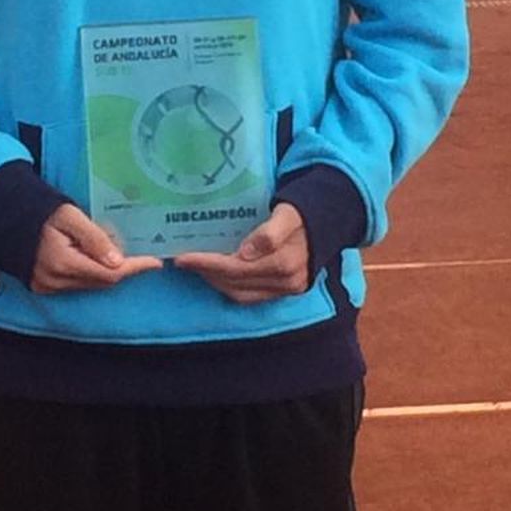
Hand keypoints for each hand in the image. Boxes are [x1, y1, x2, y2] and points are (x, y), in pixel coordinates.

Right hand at [31, 204, 162, 293]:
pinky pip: (77, 285)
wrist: (7, 219)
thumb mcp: (70, 216)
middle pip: (102, 282)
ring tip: (118, 254)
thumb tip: (118, 261)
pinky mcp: (44, 288)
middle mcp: (55, 281)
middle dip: (123, 269)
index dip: (134, 269)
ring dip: (107, 272)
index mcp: (62, 263)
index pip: (108, 274)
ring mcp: (48, 287)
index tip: (156, 263)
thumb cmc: (42, 212)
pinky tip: (97, 260)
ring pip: (91, 285)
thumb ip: (94, 238)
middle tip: (141, 254)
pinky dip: (91, 274)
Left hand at [174, 203, 310, 303]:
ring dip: (216, 282)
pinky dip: (231, 287)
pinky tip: (218, 275)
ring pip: (241, 294)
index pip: (236, 268)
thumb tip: (246, 252)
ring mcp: (286, 290)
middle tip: (184, 261)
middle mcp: (285, 282)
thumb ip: (270, 232)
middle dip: (206, 273)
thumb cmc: (302, 214)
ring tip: (197, 267)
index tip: (183, 257)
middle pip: (235, 284)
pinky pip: (251, 296)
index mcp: (284, 263)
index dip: (208, 264)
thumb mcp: (287, 214)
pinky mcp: (286, 292)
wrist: (328, 222)